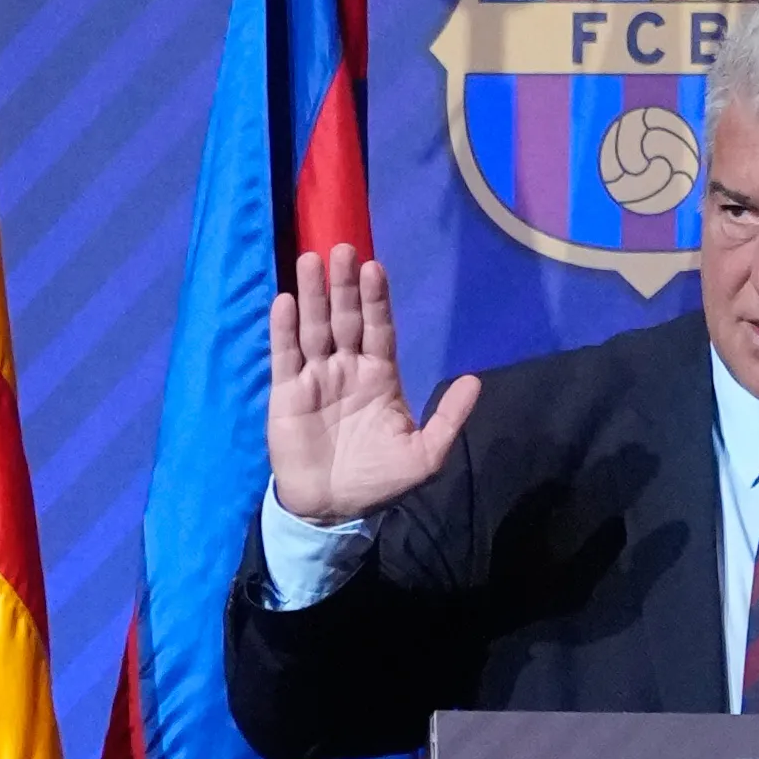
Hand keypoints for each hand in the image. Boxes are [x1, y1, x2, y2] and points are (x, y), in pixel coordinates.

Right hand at [266, 245, 479, 523]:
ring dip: (314, 294)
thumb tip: (474, 381)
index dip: (376, 300)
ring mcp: (316, 376)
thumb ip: (448, 419)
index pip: (378, 328)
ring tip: (312, 260)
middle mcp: (347, 367)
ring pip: (314, 327)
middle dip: (345, 286)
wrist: (332, 509)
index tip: (376, 269)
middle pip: (346, 318)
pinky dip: (284, 329)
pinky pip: (285, 355)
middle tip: (345, 249)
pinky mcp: (286, 391)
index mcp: (379, 376)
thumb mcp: (424, 456)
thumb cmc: (378, 480)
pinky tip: (287, 302)